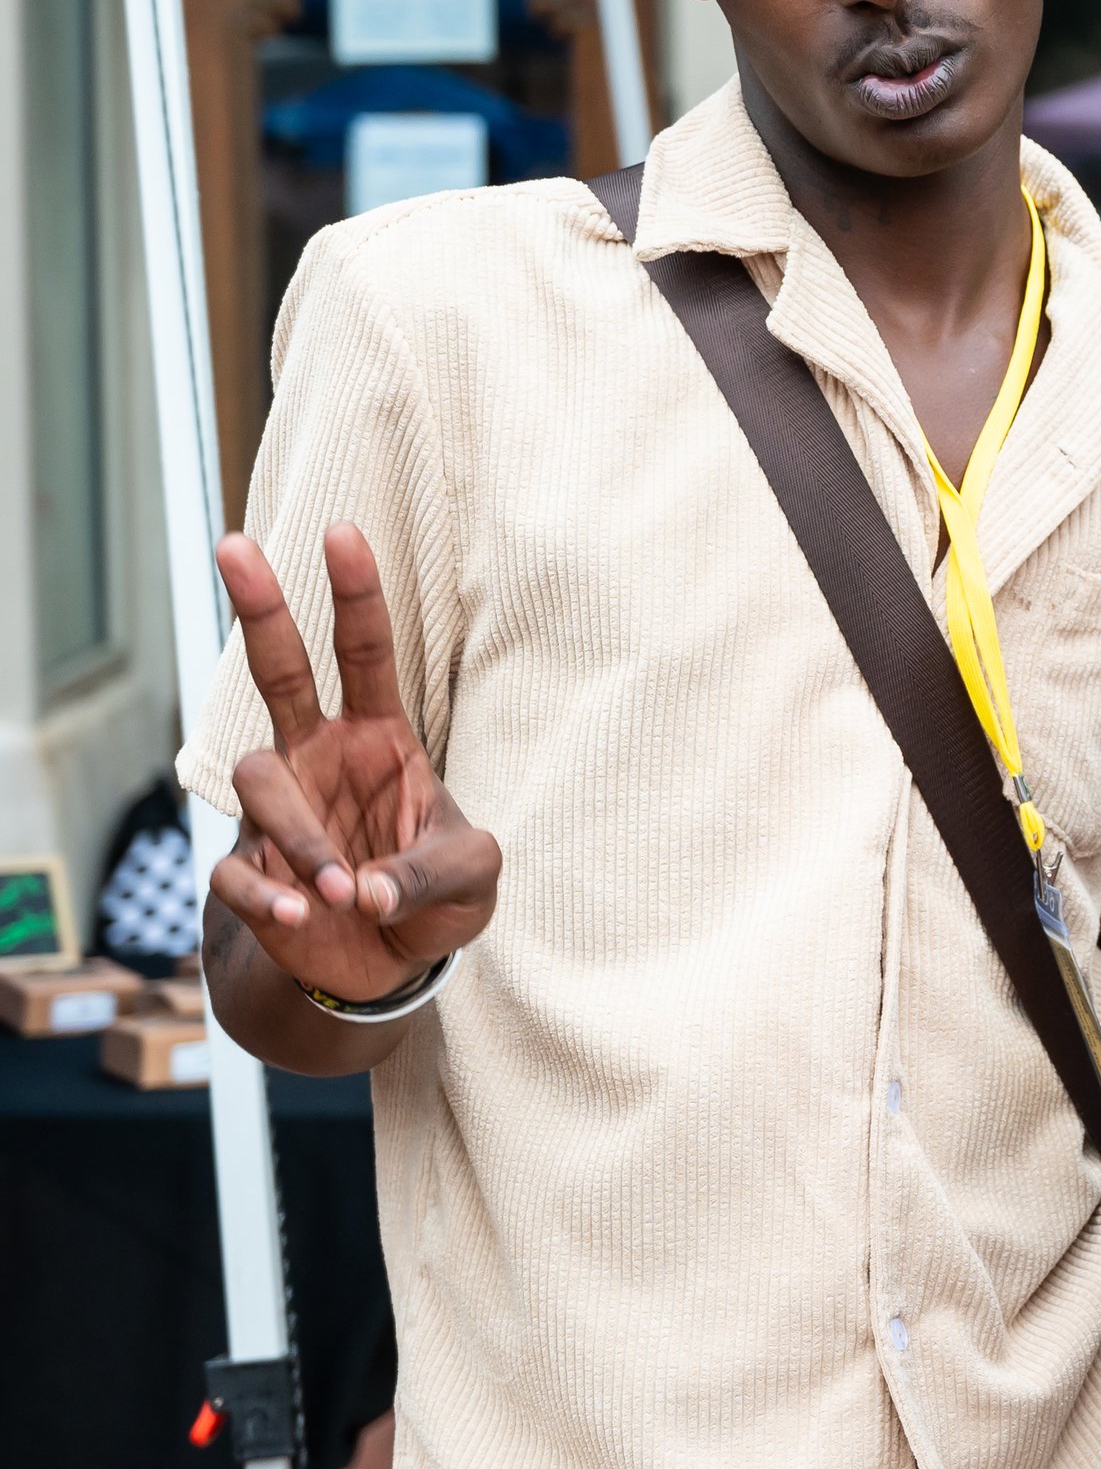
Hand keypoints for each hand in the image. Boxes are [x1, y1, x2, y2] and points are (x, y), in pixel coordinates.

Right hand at [208, 524, 499, 1003]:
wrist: (389, 964)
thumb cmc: (436, 894)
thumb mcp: (471, 876)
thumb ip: (433, 874)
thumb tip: (364, 892)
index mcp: (379, 738)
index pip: (365, 652)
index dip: (356, 594)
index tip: (343, 530)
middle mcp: (320, 758)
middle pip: (280, 669)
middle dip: (259, 608)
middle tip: (235, 544)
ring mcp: (280, 811)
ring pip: (259, 781)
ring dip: (298, 836)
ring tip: (340, 892)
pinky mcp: (253, 870)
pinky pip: (240, 868)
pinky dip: (269, 893)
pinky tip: (300, 916)